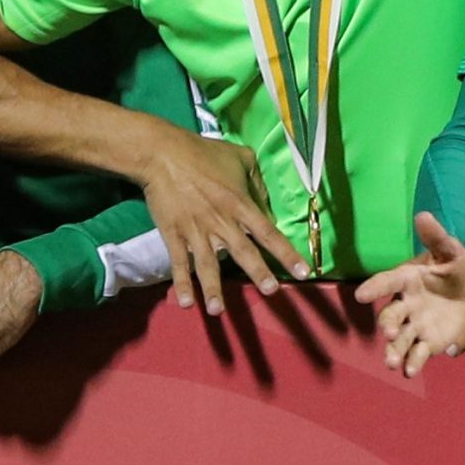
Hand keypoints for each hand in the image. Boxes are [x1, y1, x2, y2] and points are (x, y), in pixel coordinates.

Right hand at [135, 127, 308, 315]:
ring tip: (217, 312)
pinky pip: (179, 262)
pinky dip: (181, 283)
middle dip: (258, 273)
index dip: (287, 253)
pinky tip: (185, 303)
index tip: (304, 273)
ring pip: (208, 264)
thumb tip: (266, 204)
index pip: (269, 233)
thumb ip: (257, 181)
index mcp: (239, 204)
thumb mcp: (240, 156)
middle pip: (243, 252)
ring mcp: (196, 230)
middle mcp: (221, 221)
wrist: (160, 153)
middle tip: (271, 292)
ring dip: (213, 289)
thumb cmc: (202, 153)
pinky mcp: (174, 234)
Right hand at [353, 212, 464, 377]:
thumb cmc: (452, 268)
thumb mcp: (451, 251)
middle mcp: (405, 304)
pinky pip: (417, 353)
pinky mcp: (427, 342)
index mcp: (407, 279)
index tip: (359, 295)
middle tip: (387, 334)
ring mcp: (415, 325)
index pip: (387, 282)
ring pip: (400, 338)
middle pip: (390, 315)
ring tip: (393, 363)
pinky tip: (411, 372)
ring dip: (395, 350)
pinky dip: (413, 362)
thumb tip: (424, 214)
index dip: (373, 288)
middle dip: (386, 325)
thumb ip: (436, 237)